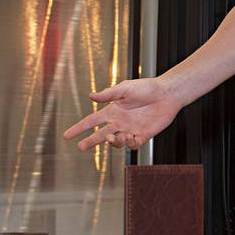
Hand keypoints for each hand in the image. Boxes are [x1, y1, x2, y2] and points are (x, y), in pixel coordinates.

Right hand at [61, 77, 181, 151]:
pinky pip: (132, 145)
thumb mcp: (125, 89)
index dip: (79, 128)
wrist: (167, 94)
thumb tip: (90, 96)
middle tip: (80, 147)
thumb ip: (108, 94)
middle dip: (90, 141)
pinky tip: (131, 137)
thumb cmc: (147, 88)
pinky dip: (129, 144)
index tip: (67, 135)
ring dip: (113, 142)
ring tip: (113, 137)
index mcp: (113, 110)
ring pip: (116, 142)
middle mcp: (120, 121)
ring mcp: (131, 129)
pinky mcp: (143, 135)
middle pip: (100, 135)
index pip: (92, 121)